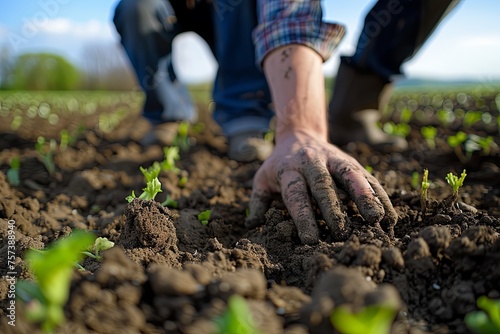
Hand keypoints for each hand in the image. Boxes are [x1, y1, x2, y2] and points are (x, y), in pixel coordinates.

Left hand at [245, 131, 397, 244]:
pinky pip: (368, 177)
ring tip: (377, 219)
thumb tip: (252, 225)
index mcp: (289, 170)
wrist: (299, 134)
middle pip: (324, 185)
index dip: (303, 216)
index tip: (311, 239)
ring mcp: (335, 160)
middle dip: (333, 209)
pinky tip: (390, 215)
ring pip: (351, 176)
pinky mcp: (352, 162)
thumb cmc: (279, 165)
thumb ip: (258, 201)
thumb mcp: (262, 179)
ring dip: (365, 197)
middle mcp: (312, 163)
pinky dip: (380, 195)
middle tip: (341, 233)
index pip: (296, 194)